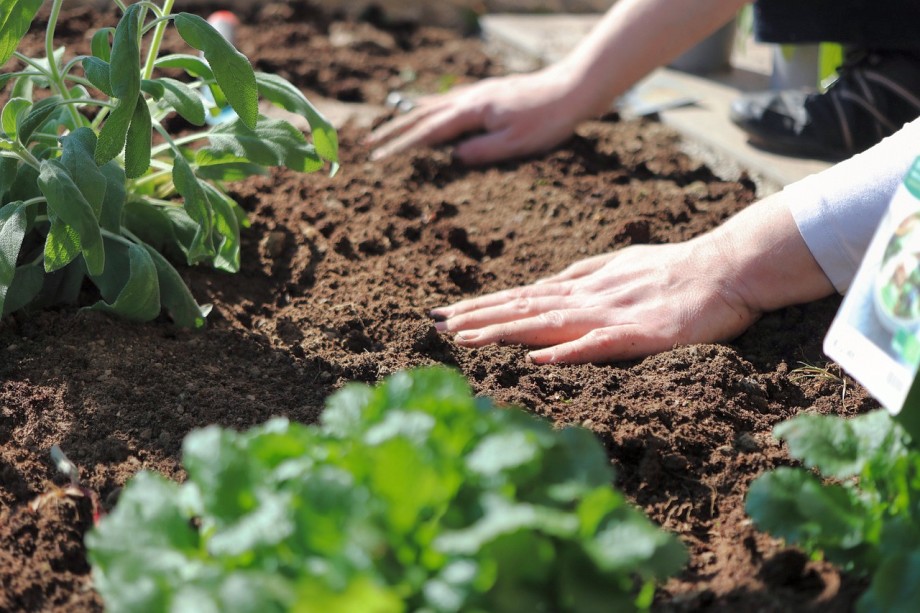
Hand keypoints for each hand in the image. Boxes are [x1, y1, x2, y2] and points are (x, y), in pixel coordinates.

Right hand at [366, 66, 589, 164]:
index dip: (401, 147)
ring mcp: (477, 93)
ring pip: (433, 105)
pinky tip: (428, 109)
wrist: (572, 89)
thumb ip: (482, 151)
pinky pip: (449, 100)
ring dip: (407, 118)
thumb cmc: (547, 120)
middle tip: (369, 144)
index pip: (428, 132)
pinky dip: (430, 107)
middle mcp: (470, 98)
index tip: (379, 159)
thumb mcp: (515, 144)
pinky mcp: (487, 93)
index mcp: (472, 112)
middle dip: (394, 131)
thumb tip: (453, 158)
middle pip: (422, 116)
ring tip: (388, 128)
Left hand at [430, 239, 759, 363]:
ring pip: (548, 323)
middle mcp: (589, 298)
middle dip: (477, 317)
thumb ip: (583, 275)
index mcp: (584, 286)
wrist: (729, 266)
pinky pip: (599, 344)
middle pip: (524, 308)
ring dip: (504, 330)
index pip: (522, 297)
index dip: (483, 306)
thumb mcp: (620, 266)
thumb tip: (546, 284)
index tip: (445, 314)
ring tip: (465, 339)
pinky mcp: (641, 334)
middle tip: (435, 325)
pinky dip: (566, 351)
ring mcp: (613, 314)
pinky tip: (536, 358)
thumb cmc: (676, 268)